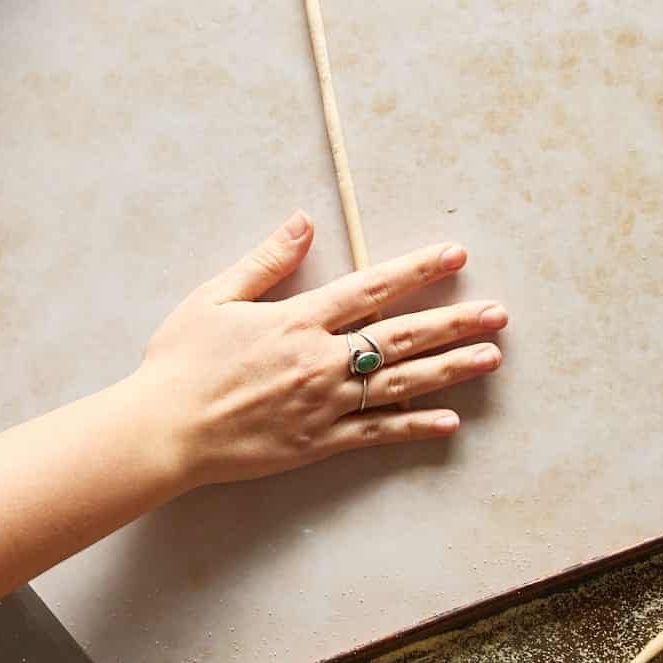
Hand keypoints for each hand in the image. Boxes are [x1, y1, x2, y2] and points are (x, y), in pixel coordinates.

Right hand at [135, 212, 507, 487]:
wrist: (163, 430)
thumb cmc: (181, 362)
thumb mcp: (215, 297)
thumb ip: (266, 260)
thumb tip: (304, 220)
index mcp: (297, 320)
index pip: (372, 288)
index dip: (418, 269)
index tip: (455, 254)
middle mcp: (320, 360)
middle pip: (402, 336)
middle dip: (454, 322)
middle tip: (499, 313)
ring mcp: (324, 404)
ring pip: (400, 383)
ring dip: (450, 369)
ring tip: (491, 358)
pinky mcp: (318, 443)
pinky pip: (377, 433)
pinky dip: (414, 427)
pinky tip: (450, 422)